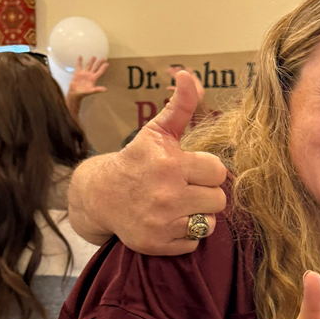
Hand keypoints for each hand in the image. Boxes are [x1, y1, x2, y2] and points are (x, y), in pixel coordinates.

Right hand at [68, 55, 108, 97]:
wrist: (75, 93)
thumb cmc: (84, 93)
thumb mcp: (91, 91)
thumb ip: (98, 89)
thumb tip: (106, 89)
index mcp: (93, 78)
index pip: (100, 72)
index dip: (103, 68)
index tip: (107, 63)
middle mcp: (90, 75)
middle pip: (95, 67)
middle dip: (99, 63)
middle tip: (103, 58)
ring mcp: (84, 73)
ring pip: (88, 66)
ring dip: (91, 61)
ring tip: (94, 56)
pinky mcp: (78, 73)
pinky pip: (79, 66)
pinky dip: (79, 61)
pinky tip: (80, 56)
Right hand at [68, 71, 227, 252]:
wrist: (100, 195)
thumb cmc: (137, 161)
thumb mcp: (156, 132)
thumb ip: (180, 106)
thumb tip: (189, 74)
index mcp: (170, 164)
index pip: (219, 172)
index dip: (208, 171)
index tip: (191, 170)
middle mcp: (166, 193)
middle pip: (219, 199)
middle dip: (206, 194)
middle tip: (185, 189)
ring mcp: (161, 221)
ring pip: (211, 222)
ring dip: (199, 215)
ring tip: (179, 206)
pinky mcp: (157, 244)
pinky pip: (194, 242)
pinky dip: (186, 235)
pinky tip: (168, 222)